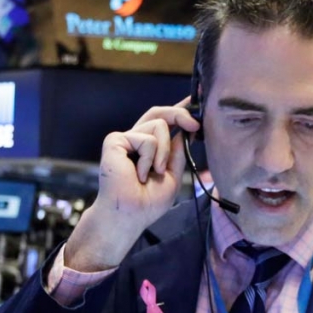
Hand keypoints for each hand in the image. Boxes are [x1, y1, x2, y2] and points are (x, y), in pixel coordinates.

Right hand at [65, 99, 199, 271]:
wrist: (130, 216)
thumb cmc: (148, 202)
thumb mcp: (172, 174)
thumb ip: (177, 151)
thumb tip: (186, 129)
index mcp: (148, 148)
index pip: (164, 122)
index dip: (180, 109)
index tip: (197, 97)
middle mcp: (136, 140)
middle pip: (160, 113)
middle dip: (181, 114)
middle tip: (195, 126)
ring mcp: (125, 139)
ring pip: (159, 124)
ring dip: (163, 152)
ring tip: (153, 172)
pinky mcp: (115, 140)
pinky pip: (146, 138)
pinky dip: (149, 158)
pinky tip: (138, 174)